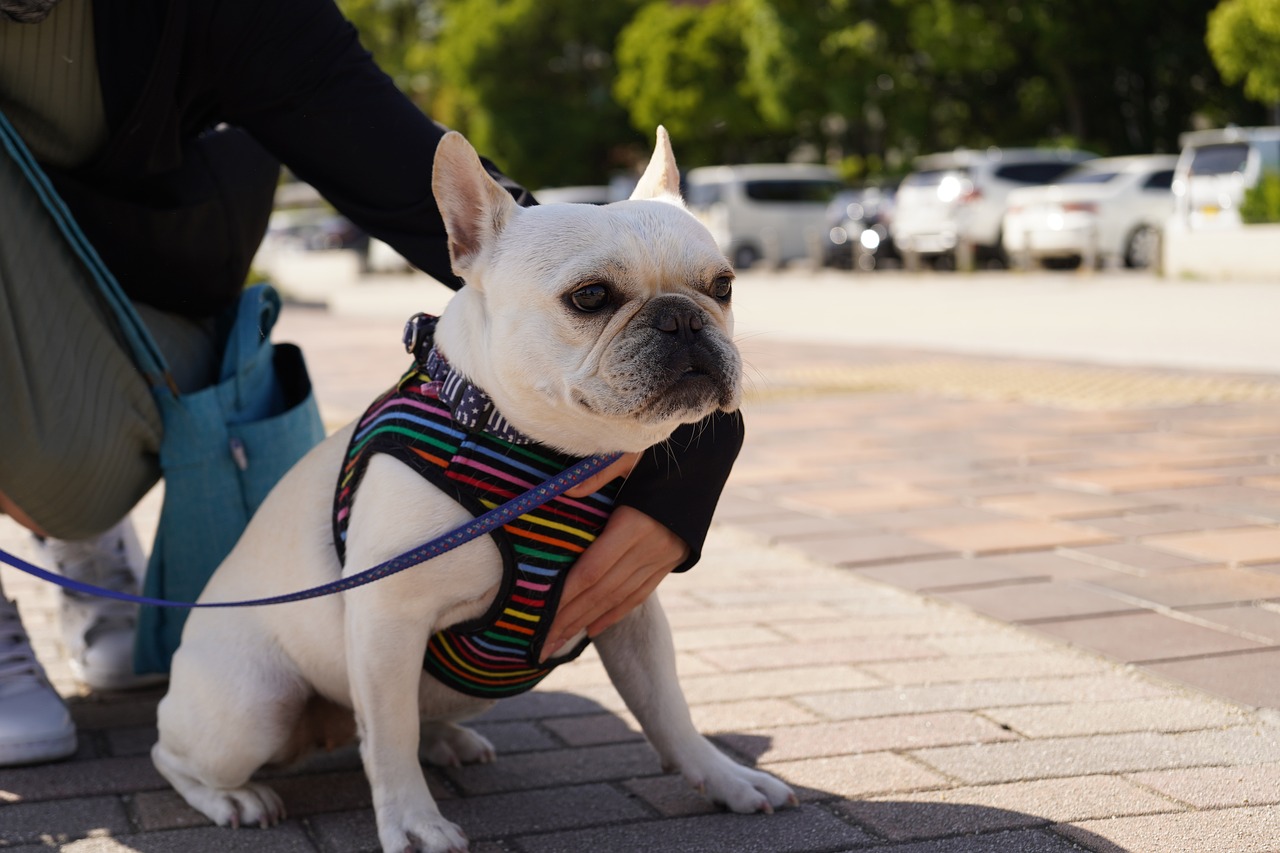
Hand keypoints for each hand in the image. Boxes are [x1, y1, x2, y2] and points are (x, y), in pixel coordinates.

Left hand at [539, 456, 689, 661]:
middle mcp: (650, 547)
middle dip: (570, 618)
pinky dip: (615, 613)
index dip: (568, 594)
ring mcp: (662, 557)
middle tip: (541, 646)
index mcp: (636, 523)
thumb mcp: (631, 452)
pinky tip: (593, 628)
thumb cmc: (665, 453)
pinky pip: (639, 593)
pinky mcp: (669, 561)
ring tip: (558, 641)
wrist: (710, 461)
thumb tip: (568, 492)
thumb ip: (599, 472)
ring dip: (587, 621)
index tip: (542, 614)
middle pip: (602, 591)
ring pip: (619, 597)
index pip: (594, 568)